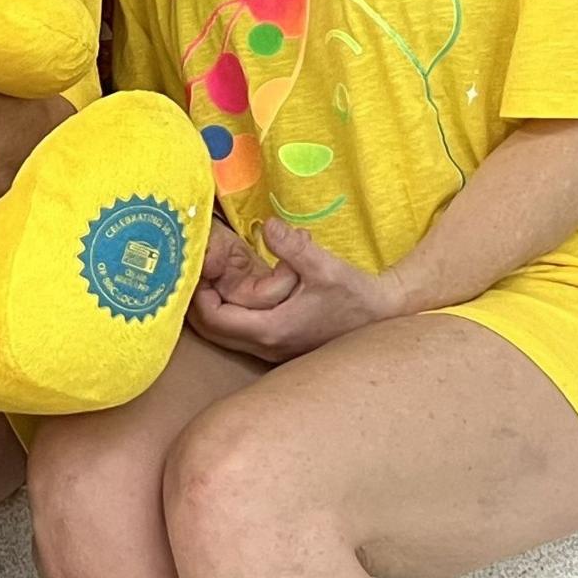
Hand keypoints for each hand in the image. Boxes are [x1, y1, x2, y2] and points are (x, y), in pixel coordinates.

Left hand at [187, 217, 409, 364]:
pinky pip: (238, 333)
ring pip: (223, 334)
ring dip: (211, 307)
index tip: (197, 266)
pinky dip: (226, 313)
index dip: (196, 294)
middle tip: (197, 269)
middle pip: (211, 330)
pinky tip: (231, 289)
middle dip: (197, 300)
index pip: (214, 319)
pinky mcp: (278, 345)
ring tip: (209, 276)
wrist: (381, 316)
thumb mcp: (326, 267)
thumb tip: (269, 227)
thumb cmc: (355, 295)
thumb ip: (294, 247)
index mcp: (271, 330)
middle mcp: (266, 346)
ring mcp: (271, 350)